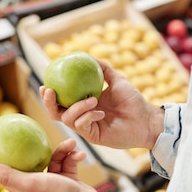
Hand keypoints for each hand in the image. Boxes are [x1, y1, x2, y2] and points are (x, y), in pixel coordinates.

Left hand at [0, 138, 104, 191]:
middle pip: (36, 160)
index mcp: (25, 187)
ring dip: (65, 150)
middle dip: (41, 148)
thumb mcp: (29, 183)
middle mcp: (38, 184)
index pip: (13, 169)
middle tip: (43, 135)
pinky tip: (81, 153)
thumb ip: (8, 176)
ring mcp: (55, 182)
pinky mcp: (69, 180)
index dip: (9, 157)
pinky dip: (74, 157)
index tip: (8, 140)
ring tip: (72, 143)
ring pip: (56, 159)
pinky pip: (69, 162)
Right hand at [42, 60, 164, 150]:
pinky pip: (81, 125)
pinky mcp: (93, 136)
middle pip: (56, 113)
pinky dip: (88, 116)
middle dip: (49, 103)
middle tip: (50, 91)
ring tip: (93, 99)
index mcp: (84, 104)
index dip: (50, 94)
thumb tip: (87, 55)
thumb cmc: (133, 100)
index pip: (62, 100)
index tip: (46, 83)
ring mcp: (87, 127)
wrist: (146, 119)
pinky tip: (101, 112)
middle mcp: (82, 116)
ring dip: (77, 107)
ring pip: (68, 118)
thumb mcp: (117, 79)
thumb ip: (103, 68)